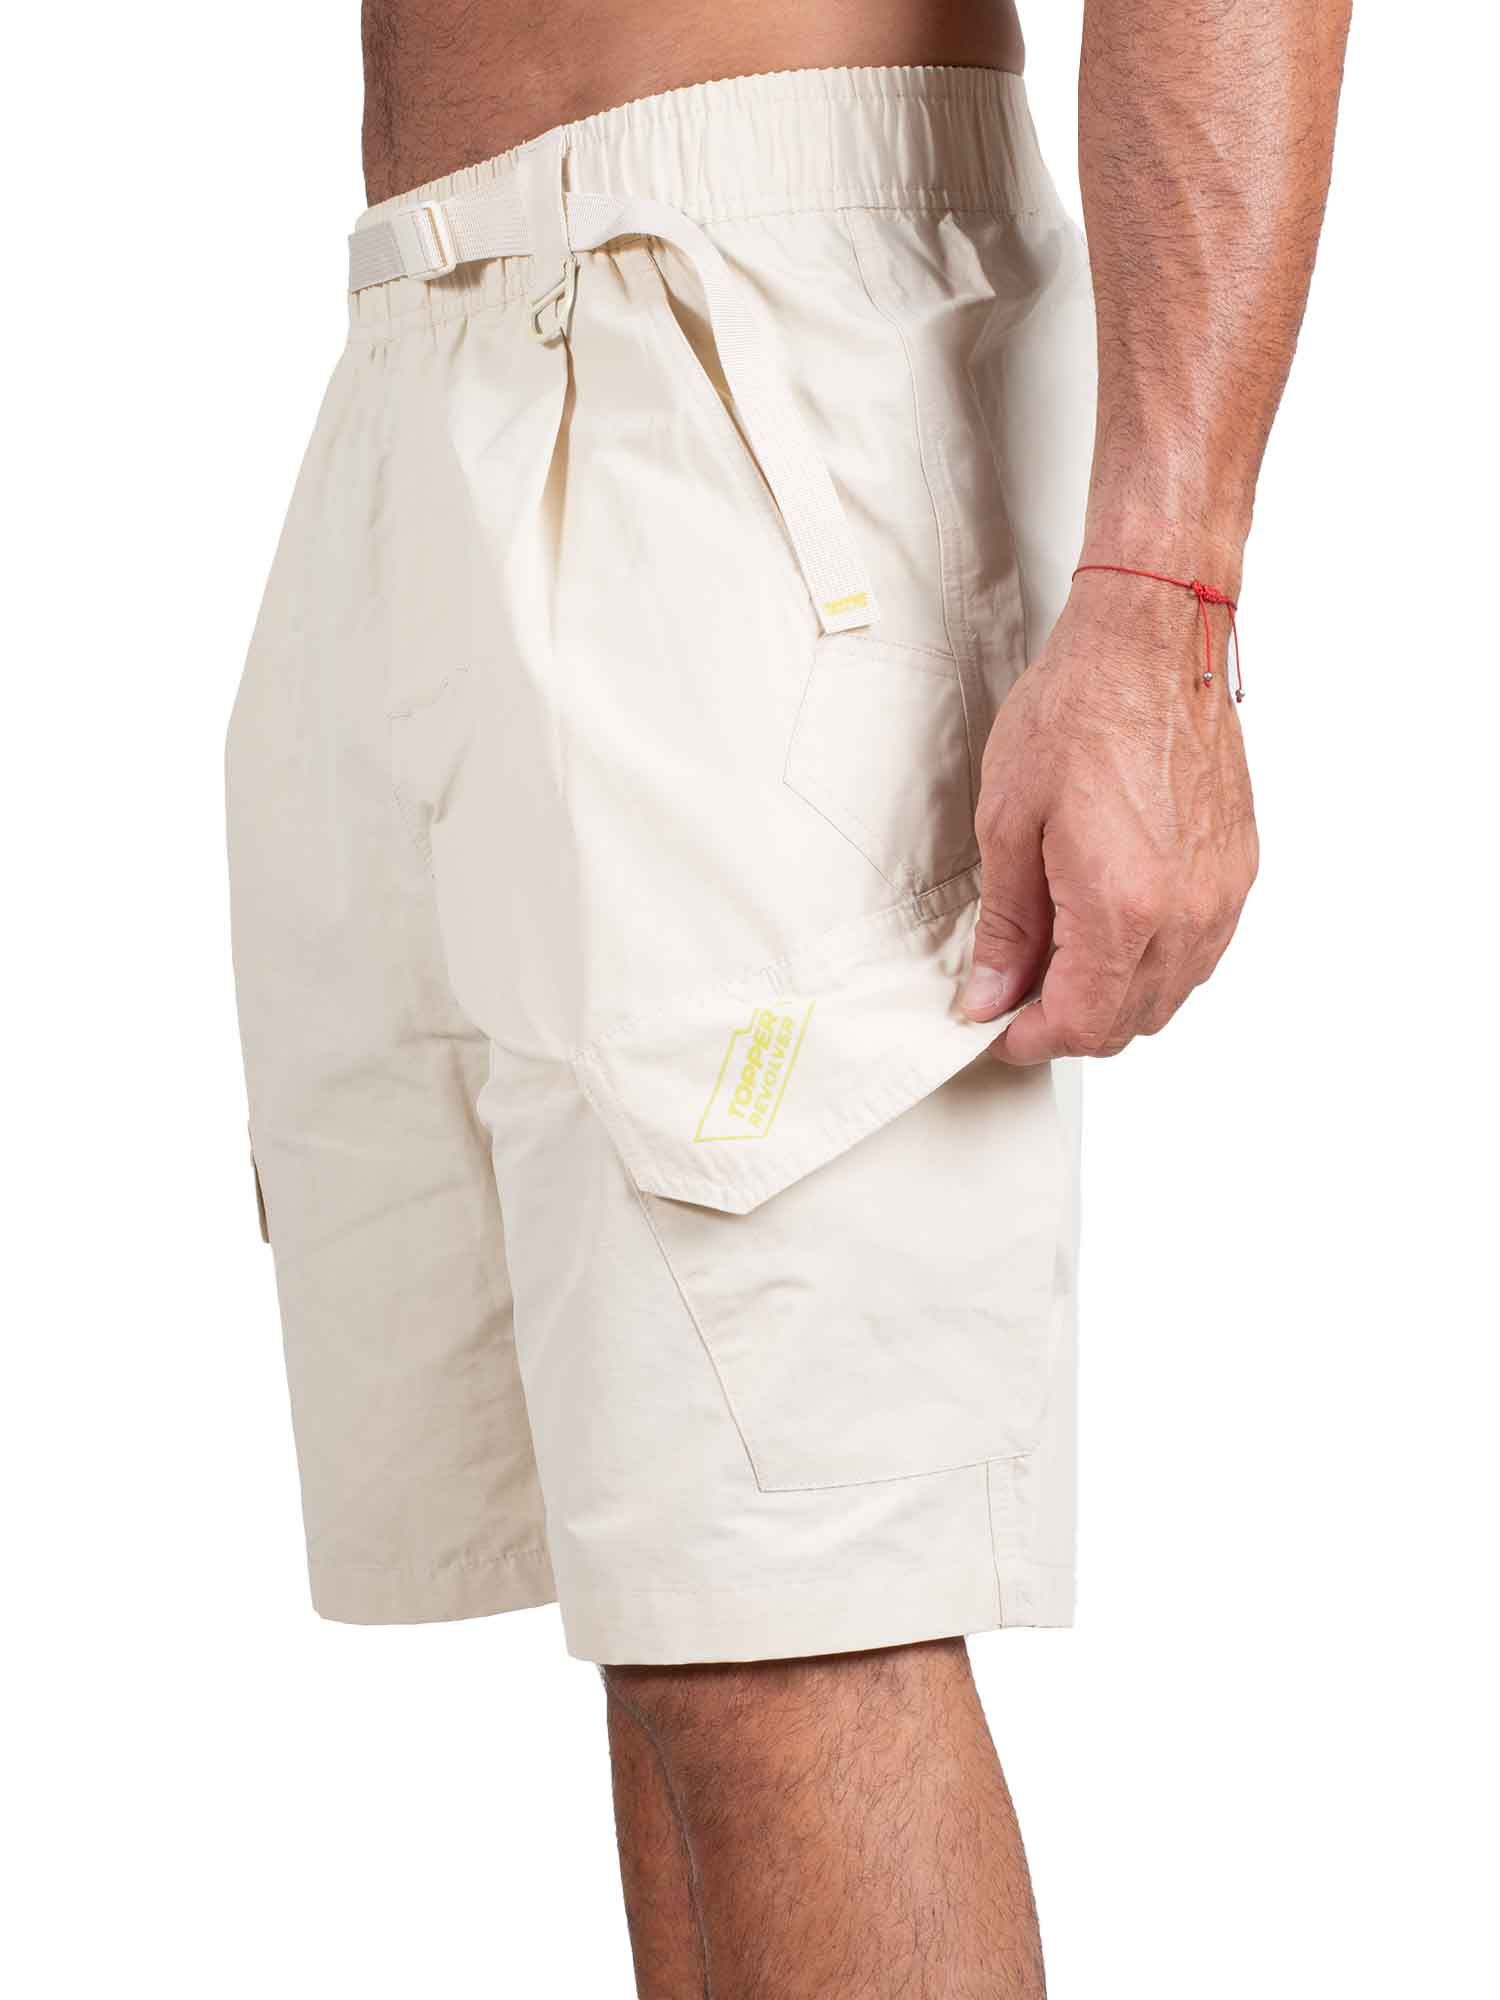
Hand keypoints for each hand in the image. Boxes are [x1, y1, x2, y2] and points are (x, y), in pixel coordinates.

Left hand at [960, 574, 1258, 1062]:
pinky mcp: (1239, 870)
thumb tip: (990, 993)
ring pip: (1170, 995)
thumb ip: (1006, 926)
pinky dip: (1153, 960)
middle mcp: (1186, 911)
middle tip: (1017, 992)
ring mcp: (1221, 893)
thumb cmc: (1079, 711)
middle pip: (1129, 1023)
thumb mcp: (1008, 823)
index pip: (1082, 1024)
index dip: (1031, 1039)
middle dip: (1068, 1024)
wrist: (1152, 643)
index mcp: (1122, 905)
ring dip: (1114, 996)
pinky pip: (1199, 952)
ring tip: (1060, 953)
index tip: (998, 1026)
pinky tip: (1111, 923)